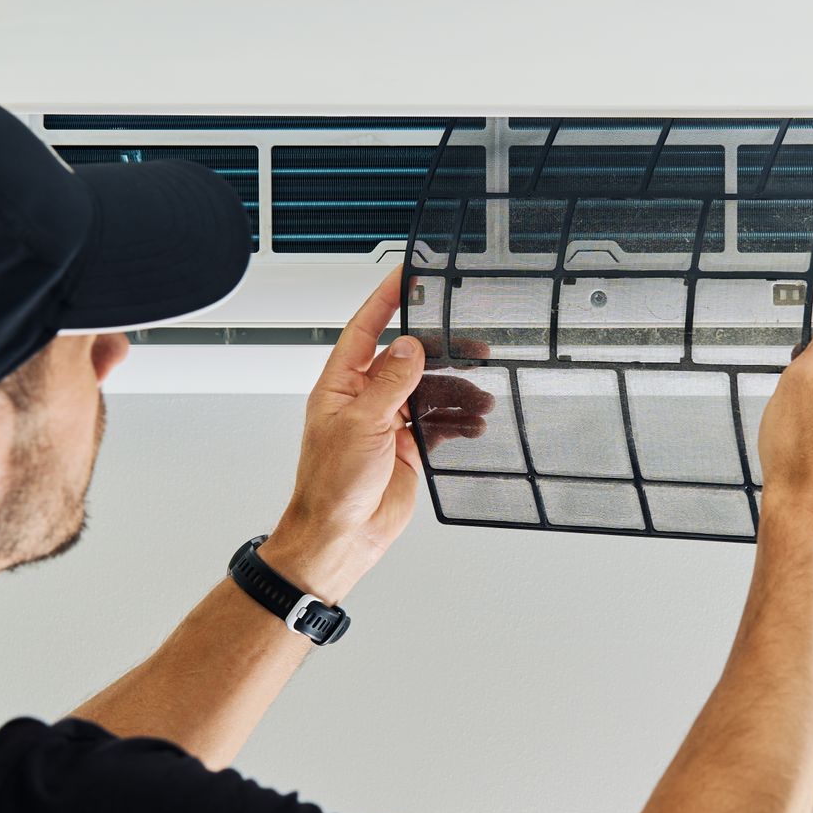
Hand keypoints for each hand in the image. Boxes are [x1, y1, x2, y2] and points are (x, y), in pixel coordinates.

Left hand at [259, 270, 485, 601]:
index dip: (387, 299)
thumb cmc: (330, 487)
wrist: (339, 537)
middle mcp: (364, 398)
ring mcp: (387, 422)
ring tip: (482, 395)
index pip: (367, 328)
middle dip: (440, 351)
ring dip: (456, 392)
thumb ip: (390, 383)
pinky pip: (438, 423)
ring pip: (429, 392)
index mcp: (342, 384)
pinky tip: (474, 422)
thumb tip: (410, 346)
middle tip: (473, 343)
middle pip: (407, 359)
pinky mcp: (407, 447)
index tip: (409, 275)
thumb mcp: (362, 425)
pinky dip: (458, 421)